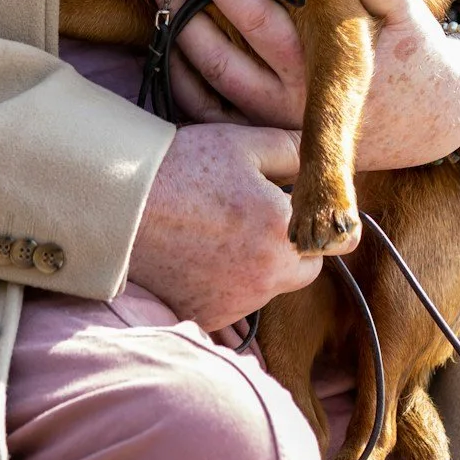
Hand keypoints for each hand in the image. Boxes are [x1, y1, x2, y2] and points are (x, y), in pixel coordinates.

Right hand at [128, 121, 321, 329]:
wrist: (120, 206)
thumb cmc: (184, 167)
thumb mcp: (245, 144)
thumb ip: (295, 150)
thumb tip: (324, 156)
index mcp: (285, 230)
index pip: (339, 241)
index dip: (326, 225)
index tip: (308, 212)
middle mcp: (268, 274)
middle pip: (304, 270)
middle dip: (291, 248)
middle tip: (257, 220)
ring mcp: (238, 301)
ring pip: (267, 287)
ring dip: (256, 267)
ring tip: (218, 233)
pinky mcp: (208, 315)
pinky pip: (232, 304)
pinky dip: (223, 285)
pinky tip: (199, 255)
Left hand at [171, 0, 459, 171]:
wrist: (433, 120)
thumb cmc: (418, 56)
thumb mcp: (408, 11)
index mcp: (324, 69)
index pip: (262, 23)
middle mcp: (294, 105)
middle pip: (224, 63)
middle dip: (187, 19)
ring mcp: (278, 126)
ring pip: (213, 94)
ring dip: (180, 52)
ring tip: (160, 9)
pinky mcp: (272, 138)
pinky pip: (218, 120)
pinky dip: (189, 89)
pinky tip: (173, 53)